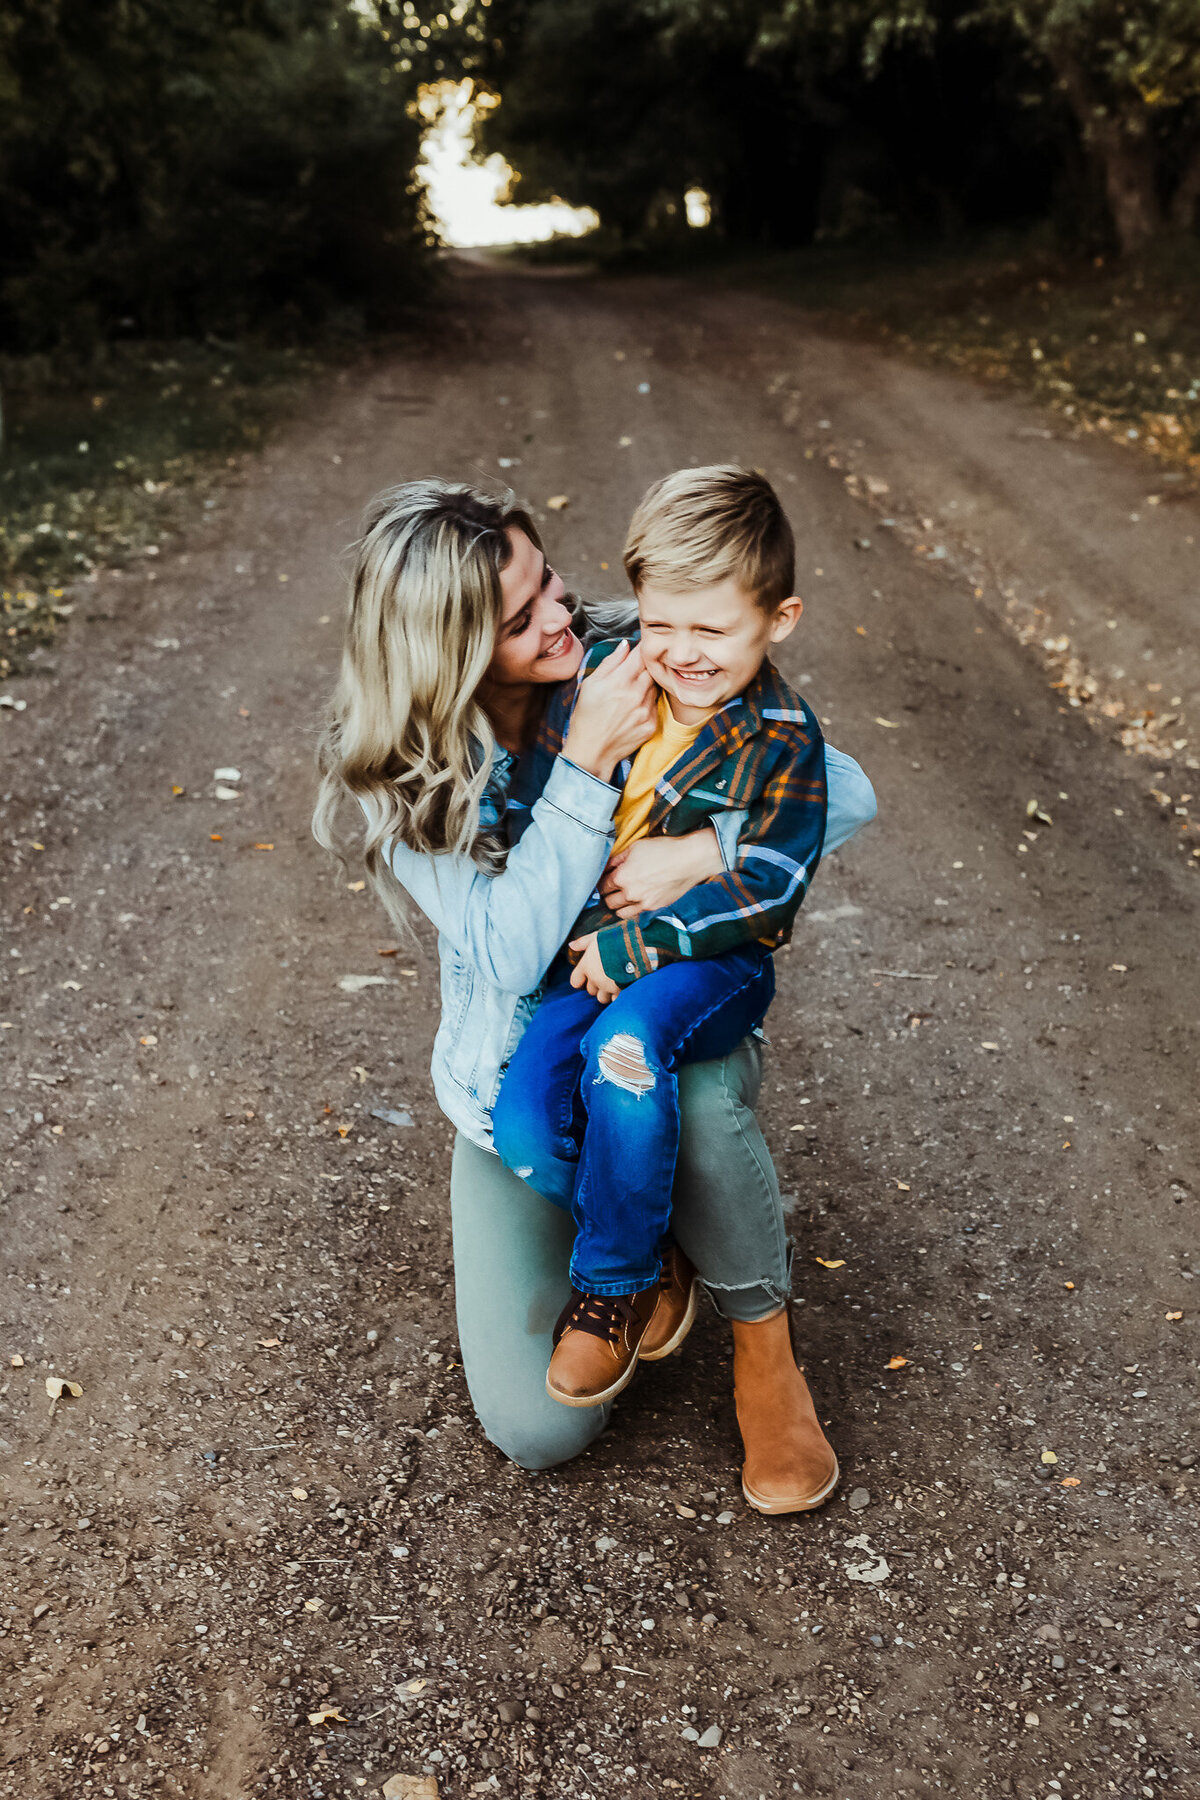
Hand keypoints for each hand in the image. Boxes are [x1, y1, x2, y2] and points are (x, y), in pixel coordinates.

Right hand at [562, 640, 656, 782]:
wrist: (592, 752)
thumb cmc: (586, 717)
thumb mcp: (590, 685)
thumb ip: (610, 662)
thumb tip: (625, 645)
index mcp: (619, 681)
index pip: (640, 654)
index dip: (641, 649)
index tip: (639, 648)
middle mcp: (636, 694)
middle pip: (651, 669)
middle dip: (645, 666)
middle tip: (633, 672)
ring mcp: (646, 710)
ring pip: (655, 686)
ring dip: (647, 684)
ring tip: (630, 692)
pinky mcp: (652, 724)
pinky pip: (655, 705)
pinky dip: (647, 702)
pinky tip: (633, 708)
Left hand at [568, 931, 621, 1002]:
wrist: (634, 948)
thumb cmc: (615, 940)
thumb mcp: (597, 936)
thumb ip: (583, 942)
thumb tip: (571, 945)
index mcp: (586, 965)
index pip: (575, 981)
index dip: (580, 980)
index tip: (586, 977)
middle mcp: (594, 978)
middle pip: (591, 991)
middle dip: (597, 986)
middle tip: (606, 976)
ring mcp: (606, 986)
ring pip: (602, 998)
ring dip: (607, 993)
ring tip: (615, 983)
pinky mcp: (619, 991)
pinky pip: (615, 999)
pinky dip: (618, 995)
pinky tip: (624, 987)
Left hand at [599, 828, 723, 917]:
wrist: (689, 860)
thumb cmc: (663, 850)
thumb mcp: (635, 847)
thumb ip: (617, 859)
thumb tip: (607, 866)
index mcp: (622, 877)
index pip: (602, 886)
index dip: (602, 882)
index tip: (605, 880)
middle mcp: (629, 893)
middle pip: (608, 901)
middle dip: (608, 895)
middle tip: (612, 889)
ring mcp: (642, 903)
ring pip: (619, 912)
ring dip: (618, 905)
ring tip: (621, 898)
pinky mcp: (654, 907)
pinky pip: (635, 914)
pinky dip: (631, 910)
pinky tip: (635, 901)